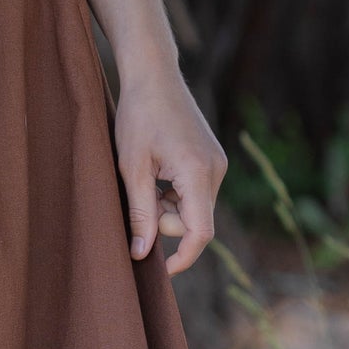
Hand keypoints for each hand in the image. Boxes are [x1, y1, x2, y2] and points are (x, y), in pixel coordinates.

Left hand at [113, 66, 226, 275]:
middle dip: (165, 221)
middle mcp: (216, 171)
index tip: (163, 272)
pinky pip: (194, 194)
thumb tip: (141, 253)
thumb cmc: (138, 116)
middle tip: (138, 197)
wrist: (154, 75)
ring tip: (145, 176)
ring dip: (167, 206)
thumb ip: (139, 212)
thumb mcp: (132, 168)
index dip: (182, 257)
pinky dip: (174, 194)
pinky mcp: (212, 161)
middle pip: (194, 222)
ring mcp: (217, 165)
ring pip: (193, 209)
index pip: (199, 232)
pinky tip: (157, 170)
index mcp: (198, 172)